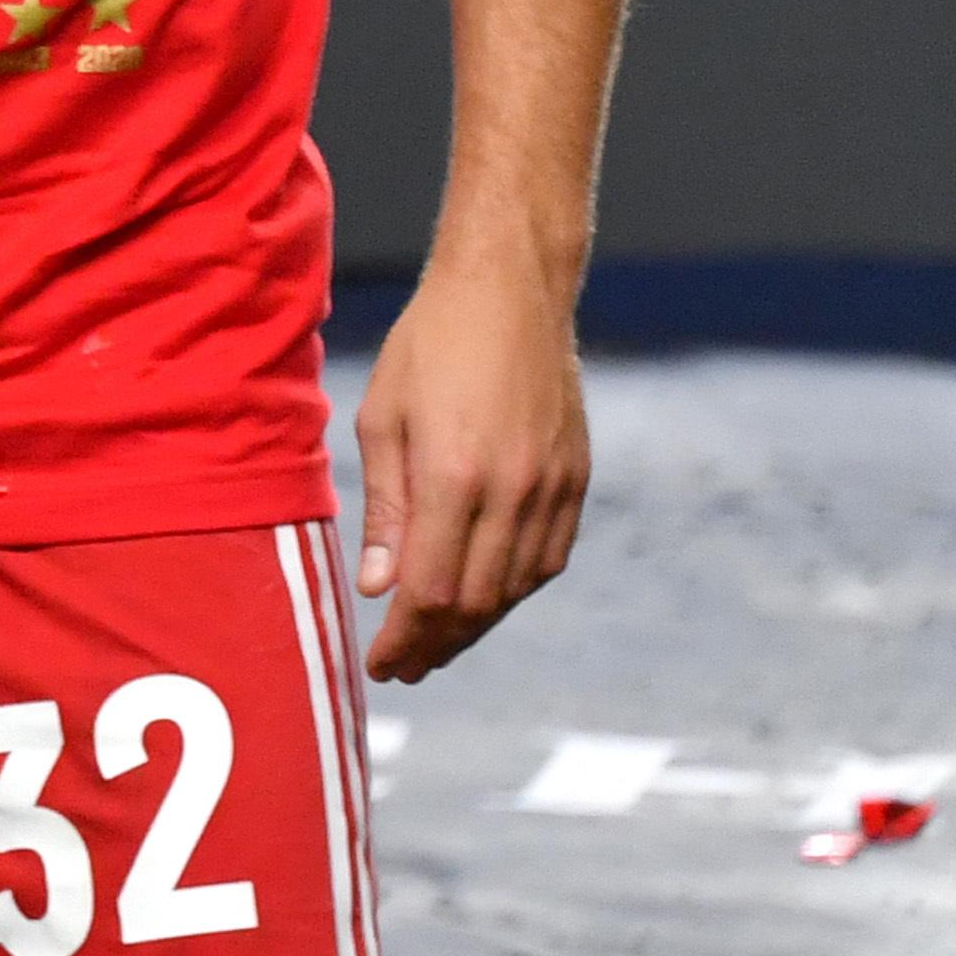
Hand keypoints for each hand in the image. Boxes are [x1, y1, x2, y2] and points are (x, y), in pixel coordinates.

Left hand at [349, 255, 589, 678]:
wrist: (512, 289)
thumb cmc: (431, 343)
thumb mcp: (383, 417)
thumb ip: (384, 508)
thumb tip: (378, 588)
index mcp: (455, 476)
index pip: (431, 591)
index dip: (405, 638)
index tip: (381, 664)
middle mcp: (513, 490)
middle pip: (476, 602)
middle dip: (435, 645)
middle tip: (403, 667)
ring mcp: (553, 486)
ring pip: (516, 588)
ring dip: (475, 626)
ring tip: (437, 643)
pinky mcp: (577, 477)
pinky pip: (548, 559)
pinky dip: (514, 589)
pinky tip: (484, 598)